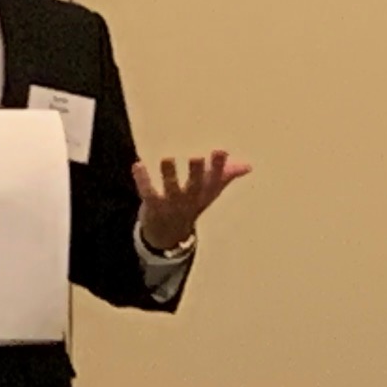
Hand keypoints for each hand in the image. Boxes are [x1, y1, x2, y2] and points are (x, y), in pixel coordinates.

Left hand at [133, 150, 252, 251]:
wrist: (167, 235)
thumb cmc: (190, 204)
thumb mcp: (209, 192)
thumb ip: (226, 175)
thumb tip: (248, 166)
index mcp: (204, 194)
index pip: (214, 180)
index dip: (218, 167)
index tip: (220, 150)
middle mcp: (189, 199)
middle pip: (195, 186)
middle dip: (197, 173)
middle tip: (196, 157)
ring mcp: (171, 203)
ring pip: (171, 189)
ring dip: (169, 175)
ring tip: (167, 158)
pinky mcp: (153, 205)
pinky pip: (147, 193)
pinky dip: (143, 180)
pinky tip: (138, 164)